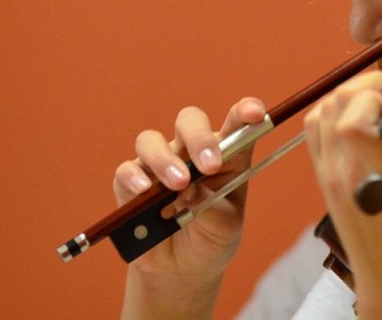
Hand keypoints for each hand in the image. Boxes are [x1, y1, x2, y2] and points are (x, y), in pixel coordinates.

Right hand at [113, 97, 265, 279]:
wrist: (182, 269)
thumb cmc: (211, 236)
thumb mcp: (226, 226)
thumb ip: (214, 206)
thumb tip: (191, 189)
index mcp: (225, 154)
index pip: (236, 123)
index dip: (246, 111)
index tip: (255, 113)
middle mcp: (190, 151)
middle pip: (189, 121)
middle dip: (199, 137)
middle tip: (209, 165)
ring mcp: (159, 164)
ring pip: (151, 140)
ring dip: (165, 159)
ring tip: (179, 185)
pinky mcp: (130, 185)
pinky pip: (126, 171)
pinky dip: (134, 178)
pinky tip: (144, 191)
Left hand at [305, 71, 381, 318]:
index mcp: (371, 165)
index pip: (358, 103)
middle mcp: (341, 167)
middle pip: (335, 100)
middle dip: (368, 88)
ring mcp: (329, 176)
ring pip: (320, 114)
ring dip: (348, 101)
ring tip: (379, 113)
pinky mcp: (326, 185)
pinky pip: (317, 138)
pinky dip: (334, 121)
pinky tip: (363, 132)